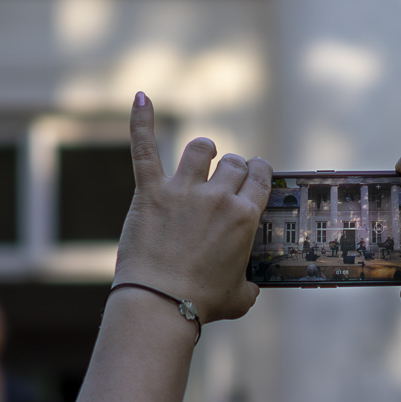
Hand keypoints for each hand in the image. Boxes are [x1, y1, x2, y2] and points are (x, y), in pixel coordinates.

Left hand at [113, 94, 271, 324]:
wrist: (159, 303)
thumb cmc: (201, 304)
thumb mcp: (240, 297)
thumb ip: (250, 284)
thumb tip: (251, 286)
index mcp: (245, 217)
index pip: (260, 176)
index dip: (257, 173)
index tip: (253, 178)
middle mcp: (218, 197)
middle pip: (232, 162)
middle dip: (231, 168)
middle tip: (224, 180)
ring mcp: (183, 191)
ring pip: (200, 148)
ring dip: (203, 150)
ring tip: (202, 154)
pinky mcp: (150, 192)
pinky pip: (145, 148)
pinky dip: (141, 122)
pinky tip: (140, 97)